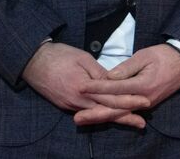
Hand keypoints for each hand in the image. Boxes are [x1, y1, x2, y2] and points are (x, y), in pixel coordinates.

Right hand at [21, 41, 148, 128]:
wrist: (33, 62)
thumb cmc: (60, 55)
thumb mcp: (83, 58)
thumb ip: (100, 73)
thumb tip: (115, 82)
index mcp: (83, 88)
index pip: (111, 97)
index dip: (129, 100)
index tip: (145, 101)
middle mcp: (77, 101)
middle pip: (105, 111)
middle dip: (125, 117)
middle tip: (143, 123)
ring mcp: (70, 105)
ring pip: (96, 114)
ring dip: (114, 118)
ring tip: (132, 122)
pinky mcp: (65, 105)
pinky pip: (87, 112)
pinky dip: (100, 115)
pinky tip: (110, 116)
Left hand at [77, 44, 179, 125]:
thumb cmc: (164, 56)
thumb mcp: (145, 55)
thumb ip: (126, 67)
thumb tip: (108, 77)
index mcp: (143, 85)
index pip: (115, 88)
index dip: (97, 87)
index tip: (81, 87)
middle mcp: (143, 99)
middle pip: (115, 109)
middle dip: (95, 113)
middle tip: (76, 118)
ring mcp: (145, 104)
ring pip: (120, 113)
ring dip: (101, 117)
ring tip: (83, 119)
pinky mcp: (146, 104)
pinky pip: (126, 111)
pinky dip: (112, 114)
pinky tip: (100, 116)